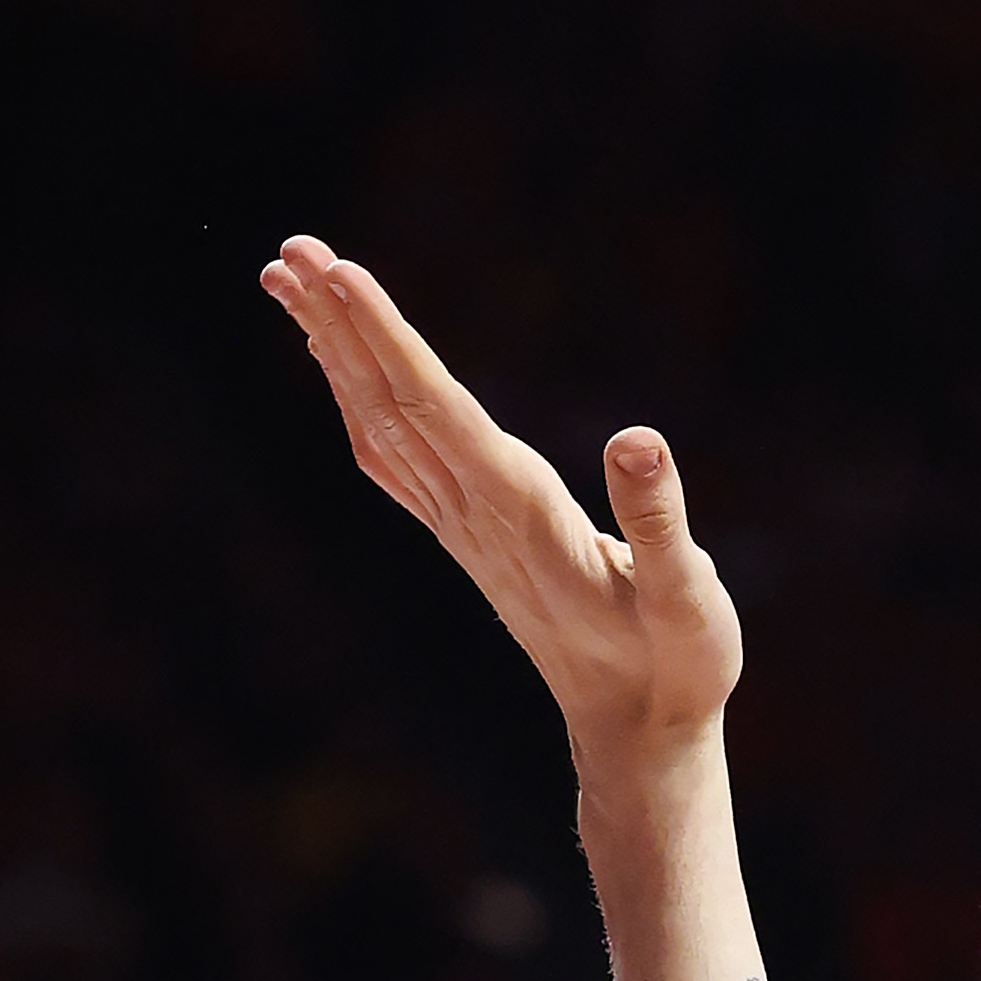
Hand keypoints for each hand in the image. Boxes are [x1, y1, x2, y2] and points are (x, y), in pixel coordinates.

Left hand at [261, 240, 738, 782]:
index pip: (437, 411)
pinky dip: (357, 397)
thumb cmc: (674, 661)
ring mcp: (463, 527)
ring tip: (293, 282)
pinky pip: (393, 454)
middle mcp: (475, 514)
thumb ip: (659, 520)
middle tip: (293, 251)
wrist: (636, 730)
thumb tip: (638, 439)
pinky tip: (341, 366)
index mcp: (521, 512)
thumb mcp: (687, 597)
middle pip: (388, 405)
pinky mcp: (469, 534)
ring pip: (377, 425)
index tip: (341, 275)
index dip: (387, 340)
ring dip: (334, 351)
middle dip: (340, 324)